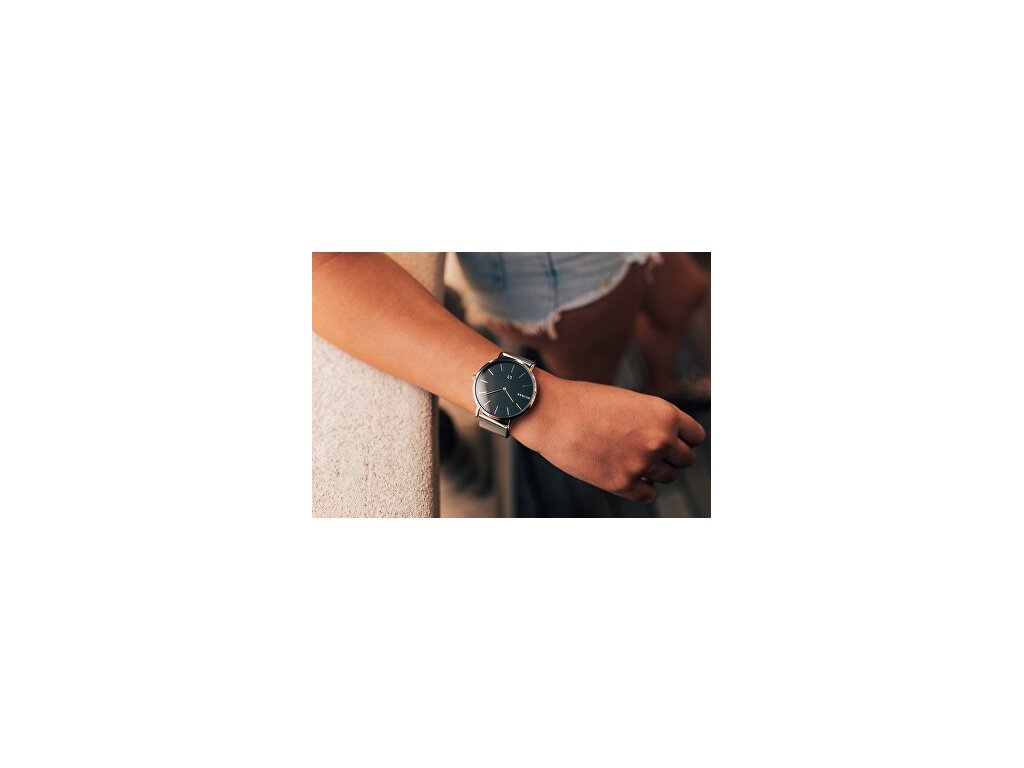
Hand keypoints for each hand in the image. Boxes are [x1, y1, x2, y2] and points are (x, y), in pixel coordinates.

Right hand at [512, 370, 704, 503]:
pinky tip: (626, 474)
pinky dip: (641, 487)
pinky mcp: (622, 484)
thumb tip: (668, 442)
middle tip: (649, 451)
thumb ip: (653, 420)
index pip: (696, 436)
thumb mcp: (629, 402)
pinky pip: (648, 494)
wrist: (551, 413)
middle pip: (686, 459)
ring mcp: (642, 464)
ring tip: (631, 458)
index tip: (671, 441)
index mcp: (664, 414)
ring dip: (655, 471)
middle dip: (671, 456)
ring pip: (668, 477)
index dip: (683, 439)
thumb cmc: (584, 403)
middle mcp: (659, 440)